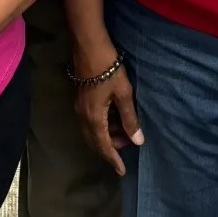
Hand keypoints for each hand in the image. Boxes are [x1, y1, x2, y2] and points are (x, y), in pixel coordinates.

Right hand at [72, 48, 143, 175]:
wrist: (88, 45)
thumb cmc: (108, 68)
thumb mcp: (124, 93)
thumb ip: (130, 118)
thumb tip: (138, 141)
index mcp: (94, 118)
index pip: (103, 146)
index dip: (113, 160)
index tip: (121, 172)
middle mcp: (83, 116)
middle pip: (95, 141)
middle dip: (110, 148)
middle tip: (128, 146)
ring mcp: (79, 106)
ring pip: (91, 130)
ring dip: (107, 135)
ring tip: (124, 130)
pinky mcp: (80, 97)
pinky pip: (90, 120)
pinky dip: (102, 125)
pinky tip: (114, 116)